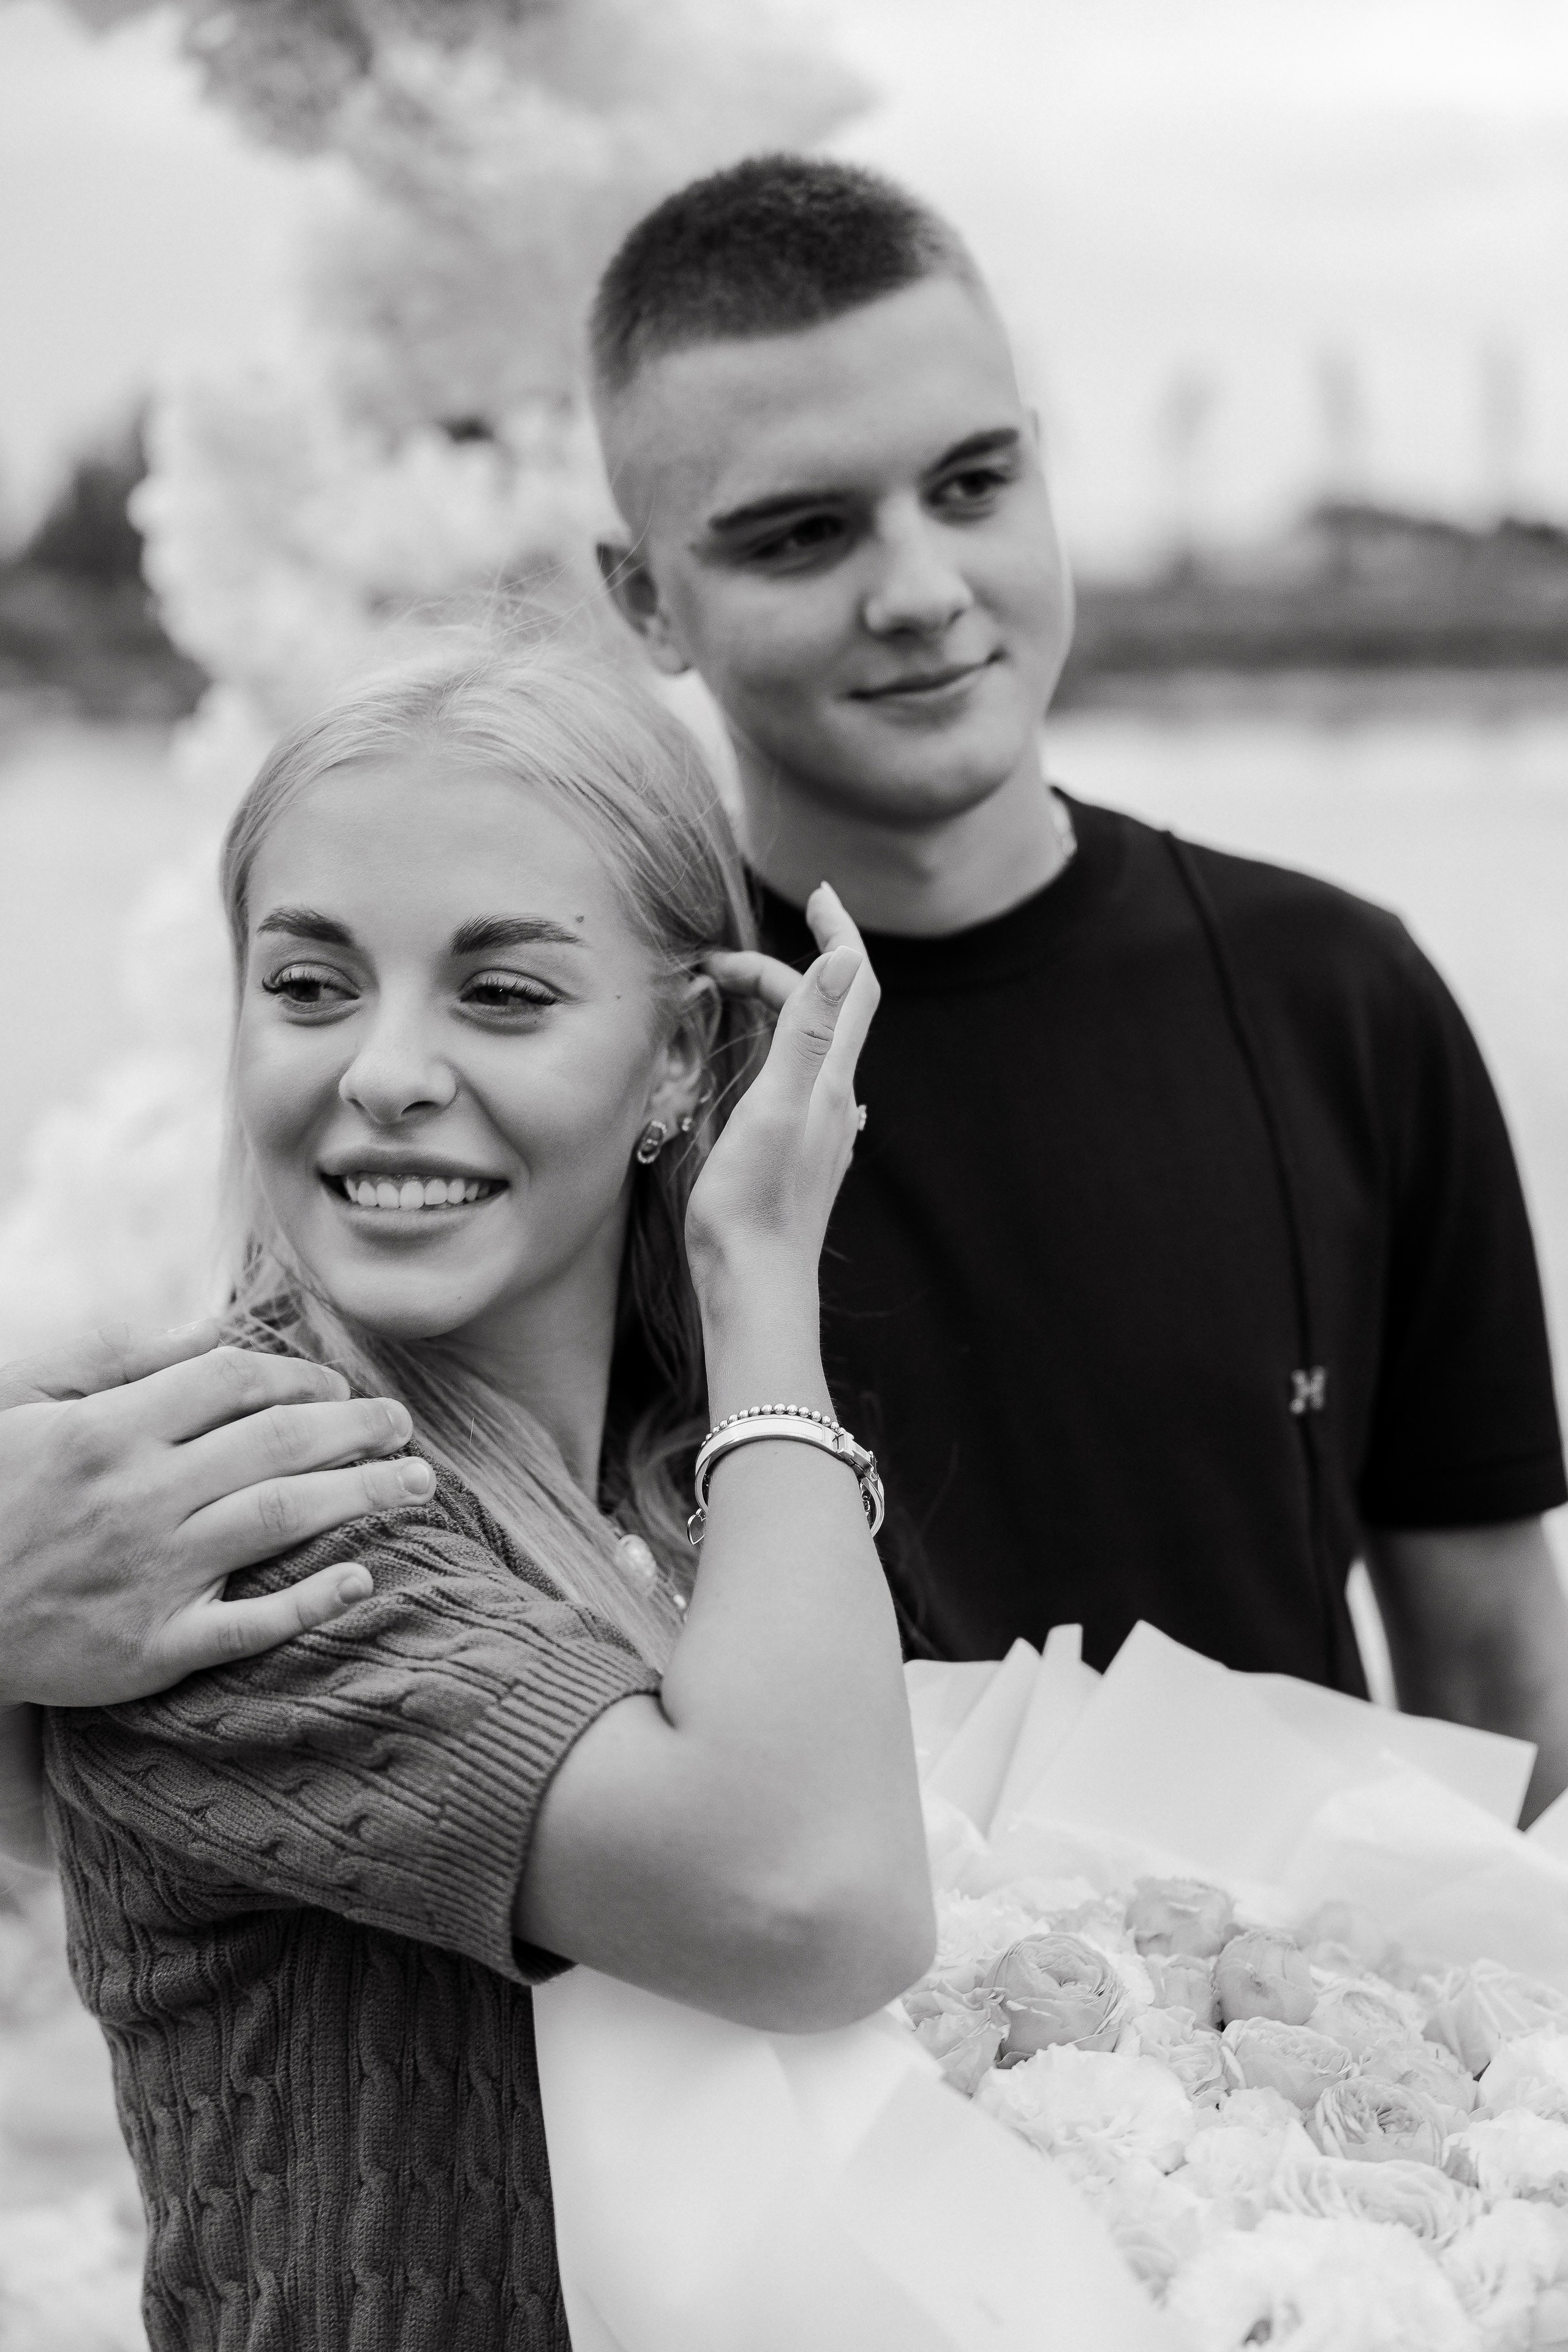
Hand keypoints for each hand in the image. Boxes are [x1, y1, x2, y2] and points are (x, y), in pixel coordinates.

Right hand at [0, 1320, 432, 1704]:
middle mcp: (138, 1499)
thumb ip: (116, 1360)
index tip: (336, 1384)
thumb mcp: (25, 1402)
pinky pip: (248, 1626)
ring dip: (363, 1496)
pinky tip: (361, 1579)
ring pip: (281, 1520)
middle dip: (357, 1428)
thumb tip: (212, 1328)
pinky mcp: (150, 1650)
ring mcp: (149, 1576)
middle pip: (279, 1445)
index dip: (300, 1375)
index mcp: (109, 1432)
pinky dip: (310, 1601)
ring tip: (416, 1483)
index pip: (234, 1383)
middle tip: (403, 1425)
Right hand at [690, 882, 877, 1308]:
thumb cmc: (753, 1206)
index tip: (818, 893)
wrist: (754, 1289)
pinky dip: (772, 1048)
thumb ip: (807, 1031)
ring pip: (810, 1047)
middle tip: (715, 965)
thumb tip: (843, 957)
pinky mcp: (797, 1156)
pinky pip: (795, 1082)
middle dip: (781, 971)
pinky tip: (758, 1064)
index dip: (839, 933)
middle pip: (825, 1011)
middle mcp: (835, 1101)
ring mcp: (819, 1131)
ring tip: (729, 991)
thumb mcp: (775, 1107)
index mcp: (831, 1082)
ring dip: (778, 1006)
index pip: (852, 986)